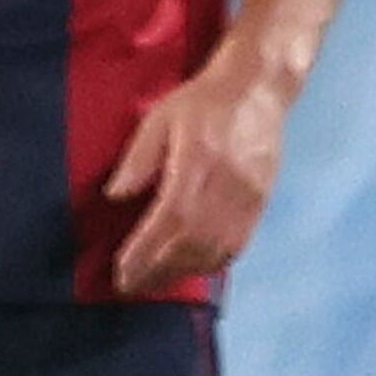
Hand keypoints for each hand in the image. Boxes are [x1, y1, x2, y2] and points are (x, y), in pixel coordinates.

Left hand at [104, 33, 293, 288]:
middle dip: (158, 270)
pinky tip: (190, 268)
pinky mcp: (261, 204)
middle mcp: (226, 185)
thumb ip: (139, 158)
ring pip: (215, 250)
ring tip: (155, 281)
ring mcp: (248, 198)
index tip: (123, 271)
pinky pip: (237, 246)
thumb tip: (114, 195)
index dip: (146, 251)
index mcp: (198, 160)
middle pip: (192, 242)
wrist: (257, 90)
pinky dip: (211, 264)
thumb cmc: (202, 102)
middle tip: (130, 285)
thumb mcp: (159, 118)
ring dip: (182, 271)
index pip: (170, 218)